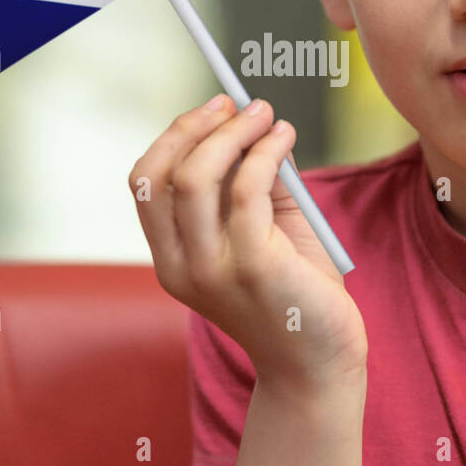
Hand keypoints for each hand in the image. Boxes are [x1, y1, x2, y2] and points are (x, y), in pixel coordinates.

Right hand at [130, 95, 367, 389]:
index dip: (173, 136)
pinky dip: (265, 151)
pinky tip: (285, 138)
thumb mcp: (261, 232)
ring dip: (233, 131)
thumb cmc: (295, 292)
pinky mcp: (254, 267)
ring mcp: (212, 269)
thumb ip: (247, 184)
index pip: (145, 184)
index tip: (211, 109)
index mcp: (171, 260)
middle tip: (238, 104)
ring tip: (266, 115)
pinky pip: (248, 188)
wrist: (320, 362)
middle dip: (196, 125)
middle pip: (162, 173)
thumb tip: (248, 122)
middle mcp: (180, 267)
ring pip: (197, 176)